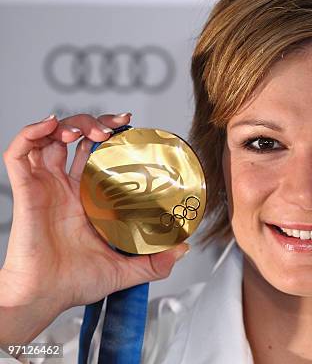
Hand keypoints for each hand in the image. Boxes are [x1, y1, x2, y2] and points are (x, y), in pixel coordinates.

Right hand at [0, 113, 188, 345]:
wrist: (43, 297)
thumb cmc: (73, 284)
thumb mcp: (124, 270)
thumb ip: (154, 262)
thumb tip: (184, 249)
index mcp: (85, 200)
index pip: (95, 156)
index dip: (109, 137)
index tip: (127, 127)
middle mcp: (65, 188)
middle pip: (74, 140)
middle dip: (93, 124)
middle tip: (113, 126)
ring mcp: (45, 187)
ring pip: (49, 140)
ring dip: (67, 124)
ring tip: (86, 130)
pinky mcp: (26, 192)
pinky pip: (18, 155)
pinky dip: (30, 134)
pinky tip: (49, 126)